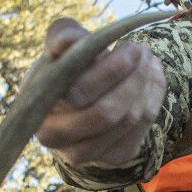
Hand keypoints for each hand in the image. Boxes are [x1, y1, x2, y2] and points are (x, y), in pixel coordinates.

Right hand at [30, 17, 166, 165]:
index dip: (110, 71)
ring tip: (149, 60)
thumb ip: (62, 36)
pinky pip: (143, 127)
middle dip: (133, 78)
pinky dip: (153, 98)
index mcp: (37, 109)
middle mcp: (56, 138)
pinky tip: (152, 77)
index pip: (78, 94)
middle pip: (106, 113)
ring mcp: (84, 152)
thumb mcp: (61, 48)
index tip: (130, 47)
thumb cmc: (67, 70)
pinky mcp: (112, 156)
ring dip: (146, 84)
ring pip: (128, 119)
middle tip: (143, 51)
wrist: (76, 105)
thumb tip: (66, 41)